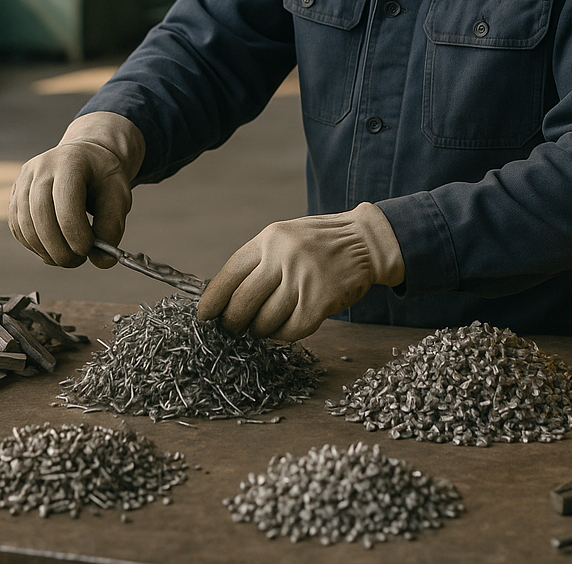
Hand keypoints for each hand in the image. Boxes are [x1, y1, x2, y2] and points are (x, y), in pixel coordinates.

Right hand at [8, 112, 145, 268]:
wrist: (87, 158)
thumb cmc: (103, 177)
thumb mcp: (119, 196)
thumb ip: (113, 227)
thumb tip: (102, 261)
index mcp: (70, 161)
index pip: (65, 202)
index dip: (75, 232)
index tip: (87, 250)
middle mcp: (41, 167)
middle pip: (40, 214)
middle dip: (58, 247)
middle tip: (76, 260)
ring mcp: (24, 180)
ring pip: (24, 224)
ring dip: (45, 250)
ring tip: (68, 257)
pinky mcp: (15, 195)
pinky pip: (17, 227)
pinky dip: (33, 245)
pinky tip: (52, 249)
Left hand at [197, 202, 403, 340]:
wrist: (366, 242)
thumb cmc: (321, 242)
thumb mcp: (285, 237)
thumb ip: (260, 260)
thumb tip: (226, 297)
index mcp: (269, 239)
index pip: (229, 274)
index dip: (213, 299)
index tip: (205, 316)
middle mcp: (283, 257)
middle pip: (242, 302)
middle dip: (233, 322)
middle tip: (235, 328)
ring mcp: (303, 279)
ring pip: (265, 321)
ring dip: (261, 330)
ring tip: (266, 325)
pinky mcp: (320, 301)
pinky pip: (290, 331)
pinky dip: (284, 334)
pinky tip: (286, 326)